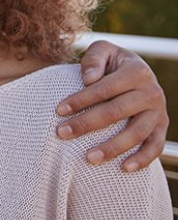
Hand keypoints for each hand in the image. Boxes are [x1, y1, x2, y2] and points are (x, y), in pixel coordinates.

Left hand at [55, 40, 167, 171]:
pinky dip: (143, 159)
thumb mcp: (102, 50)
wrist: (135, 72)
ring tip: (88, 158)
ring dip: (112, 148)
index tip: (58, 110)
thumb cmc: (111, 63)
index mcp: (137, 71)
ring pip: (136, 133)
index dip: (81, 99)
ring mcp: (159, 111)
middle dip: (86, 124)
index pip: (104, 88)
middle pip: (116, 112)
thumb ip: (93, 59)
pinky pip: (155, 146)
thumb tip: (89, 79)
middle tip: (61, 133)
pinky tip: (124, 168)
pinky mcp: (162, 127)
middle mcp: (152, 92)